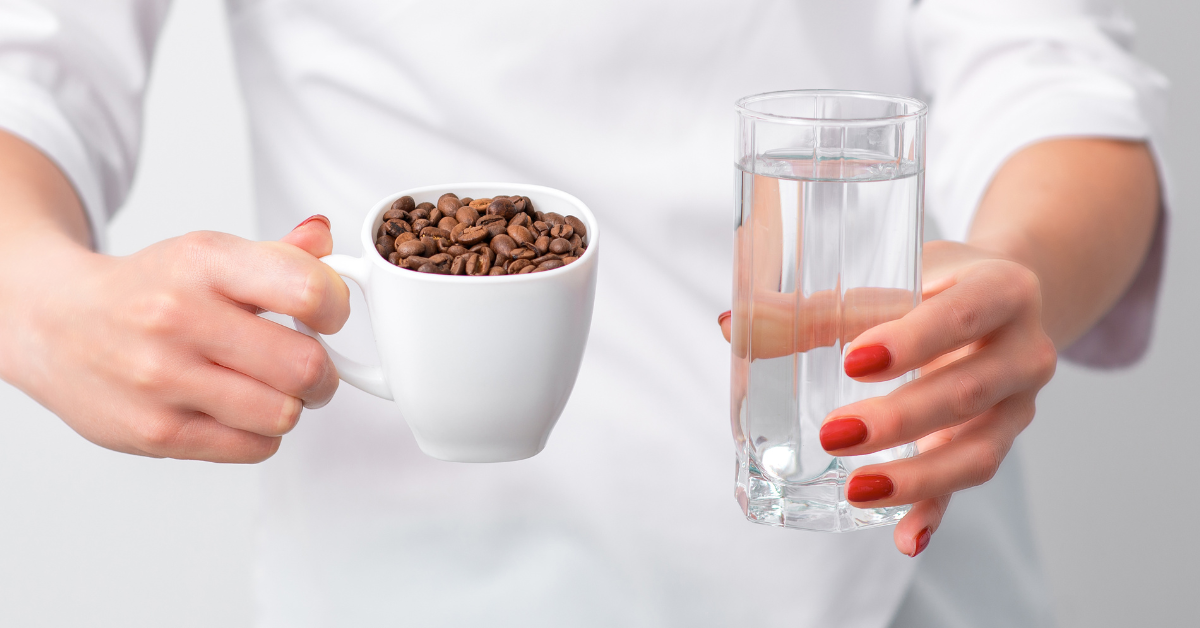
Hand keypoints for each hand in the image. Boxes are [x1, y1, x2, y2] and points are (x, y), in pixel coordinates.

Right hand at [0, 216, 349, 462]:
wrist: (55, 324)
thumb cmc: (146, 291)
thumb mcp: (209, 254)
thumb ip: (279, 251)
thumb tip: (323, 236)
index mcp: (204, 263)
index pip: (308, 290)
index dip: (335, 308)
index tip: (327, 316)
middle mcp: (180, 317)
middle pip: (304, 366)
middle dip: (321, 372)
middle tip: (308, 368)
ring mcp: (164, 378)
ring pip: (284, 413)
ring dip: (290, 406)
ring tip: (268, 389)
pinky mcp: (157, 431)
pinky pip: (253, 448)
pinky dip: (259, 434)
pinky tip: (237, 411)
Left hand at [720, 240, 1056, 555]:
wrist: (1005, 302)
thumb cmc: (936, 282)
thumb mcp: (894, 276)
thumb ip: (819, 307)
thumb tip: (732, 325)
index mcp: (1003, 290)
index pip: (962, 317)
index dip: (912, 341)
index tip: (853, 361)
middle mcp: (1024, 351)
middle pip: (968, 391)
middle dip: (901, 418)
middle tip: (835, 433)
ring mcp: (1018, 405)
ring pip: (978, 450)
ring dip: (917, 476)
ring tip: (857, 490)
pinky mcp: (999, 441)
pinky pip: (969, 483)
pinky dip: (935, 511)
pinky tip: (907, 539)